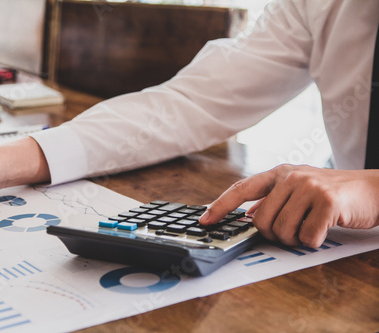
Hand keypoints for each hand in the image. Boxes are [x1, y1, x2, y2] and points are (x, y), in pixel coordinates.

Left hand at [199, 164, 378, 247]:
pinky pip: (306, 237)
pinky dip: (314, 241)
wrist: (372, 190)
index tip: (204, 221)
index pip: (241, 189)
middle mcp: (290, 177)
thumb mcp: (298, 189)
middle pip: (261, 222)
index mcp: (279, 173)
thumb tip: (247, 217)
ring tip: (310, 227)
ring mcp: (308, 187)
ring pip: (281, 232)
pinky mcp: (326, 202)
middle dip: (275, 235)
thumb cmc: (331, 194)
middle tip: (294, 229)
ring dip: (295, 239)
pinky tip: (324, 228)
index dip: (220, 206)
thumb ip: (272, 200)